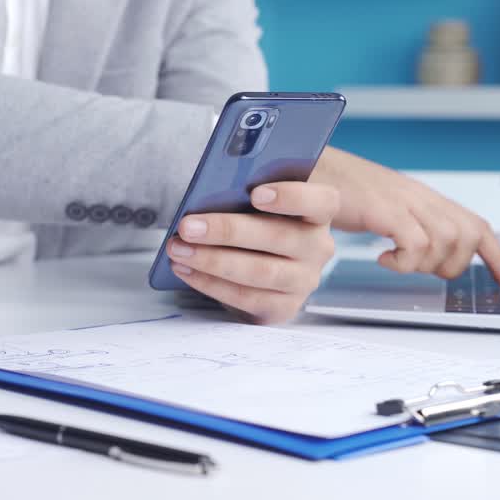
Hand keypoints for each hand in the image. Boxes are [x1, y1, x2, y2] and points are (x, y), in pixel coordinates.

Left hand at [167, 181, 338, 324]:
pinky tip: (186, 270)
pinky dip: (211, 284)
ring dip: (213, 261)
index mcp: (319, 212)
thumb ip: (244, 193)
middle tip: (188, 226)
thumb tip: (207, 196)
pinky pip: (246, 298)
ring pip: (260, 272)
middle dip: (227, 231)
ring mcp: (304, 281)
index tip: (255, 193)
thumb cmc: (258, 218)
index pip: (320, 201)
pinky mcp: (284, 307)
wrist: (269, 258)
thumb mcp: (257, 200)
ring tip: (179, 249)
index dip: (291, 196)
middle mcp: (318, 248)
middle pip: (278, 237)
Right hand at [310, 148, 499, 289]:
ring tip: (398, 263)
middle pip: (469, 235)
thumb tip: (420, 253)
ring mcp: (402, 201)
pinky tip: (382, 259)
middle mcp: (419, 197)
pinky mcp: (383, 209)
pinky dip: (403, 261)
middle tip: (424, 270)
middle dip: (454, 265)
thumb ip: (405, 224)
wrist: (303, 168)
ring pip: (447, 241)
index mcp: (422, 197)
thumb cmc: (334, 189)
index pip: (476, 225)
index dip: (497, 256)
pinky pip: (414, 243)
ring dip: (426, 265)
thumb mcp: (379, 206)